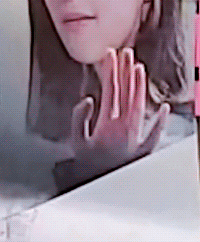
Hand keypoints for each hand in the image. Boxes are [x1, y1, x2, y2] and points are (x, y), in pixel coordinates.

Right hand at [67, 48, 169, 177]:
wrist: (104, 188)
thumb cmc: (89, 167)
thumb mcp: (77, 143)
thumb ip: (80, 120)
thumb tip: (88, 100)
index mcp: (108, 123)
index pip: (111, 90)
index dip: (111, 71)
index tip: (109, 56)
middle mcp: (125, 125)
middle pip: (127, 92)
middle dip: (125, 71)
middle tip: (124, 53)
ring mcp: (136, 135)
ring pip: (140, 104)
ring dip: (140, 85)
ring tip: (138, 67)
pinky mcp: (144, 147)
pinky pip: (155, 131)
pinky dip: (160, 120)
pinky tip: (165, 108)